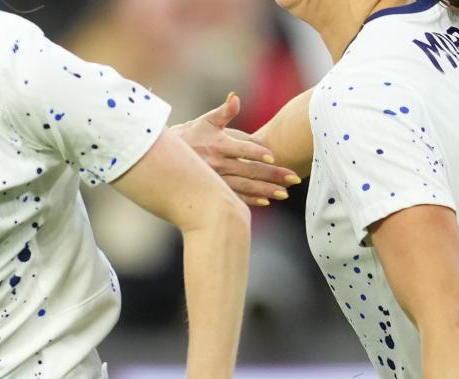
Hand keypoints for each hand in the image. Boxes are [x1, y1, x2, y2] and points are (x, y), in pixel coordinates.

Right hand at [172, 93, 299, 206]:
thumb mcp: (205, 121)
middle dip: (273, 174)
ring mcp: (215, 179)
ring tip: (285, 193)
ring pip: (245, 185)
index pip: (242, 148)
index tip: (274, 157)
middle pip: (249, 169)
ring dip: (266, 190)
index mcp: (218, 144)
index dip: (257, 152)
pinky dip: (250, 199)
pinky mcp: (213, 190)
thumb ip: (224, 111)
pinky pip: (234, 196)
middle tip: (294, 178)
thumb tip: (235, 97)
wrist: (164, 157)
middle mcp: (217, 163)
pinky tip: (266, 201)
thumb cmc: (189, 134)